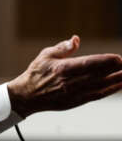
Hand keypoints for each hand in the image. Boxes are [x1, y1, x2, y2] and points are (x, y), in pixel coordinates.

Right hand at [7, 35, 121, 117]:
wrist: (27, 96)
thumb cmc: (36, 73)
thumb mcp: (46, 55)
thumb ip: (63, 48)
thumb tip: (76, 39)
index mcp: (62, 69)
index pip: (88, 64)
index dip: (105, 62)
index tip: (118, 58)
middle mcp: (70, 82)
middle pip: (98, 75)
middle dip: (116, 70)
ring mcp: (75, 93)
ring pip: (101, 86)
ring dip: (117, 80)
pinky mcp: (76, 101)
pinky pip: (97, 95)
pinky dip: (110, 90)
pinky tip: (120, 85)